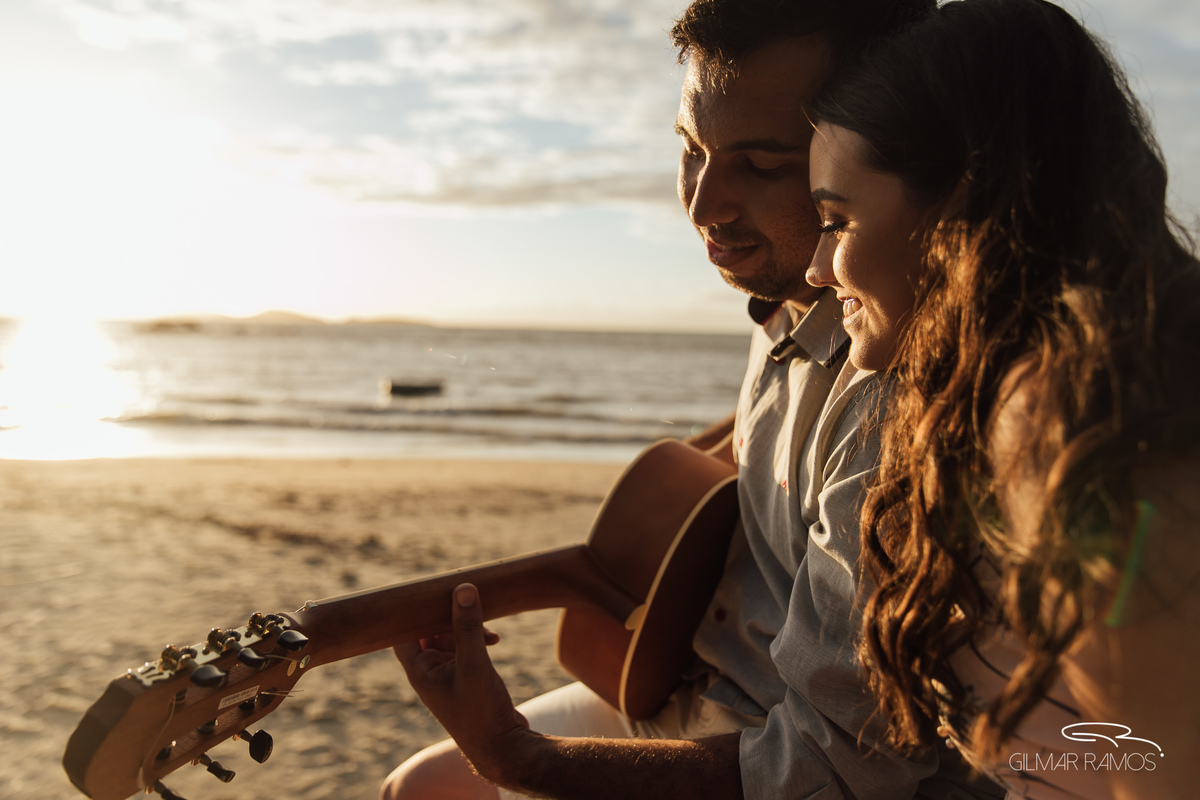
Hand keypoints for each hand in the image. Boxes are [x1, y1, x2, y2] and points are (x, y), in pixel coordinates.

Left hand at [394, 584, 533, 784]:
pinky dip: (477, 638)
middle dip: (446, 612)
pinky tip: (495, 639)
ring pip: (449, 636)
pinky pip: (465, 647)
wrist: (503, 747)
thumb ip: (468, 626)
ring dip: (466, 625)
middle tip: (464, 594)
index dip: (409, 609)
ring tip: (488, 628)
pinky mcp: (466, 677)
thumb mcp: (475, 664)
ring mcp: (448, 674)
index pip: (402, 631)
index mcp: (420, 670)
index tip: (423, 587)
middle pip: (427, 629)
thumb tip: (463, 588)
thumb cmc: (482, 712)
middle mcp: (429, 671)